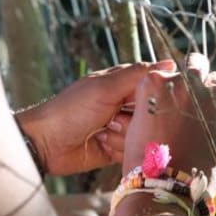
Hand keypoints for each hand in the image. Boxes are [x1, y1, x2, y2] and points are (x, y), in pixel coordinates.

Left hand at [15, 61, 175, 175]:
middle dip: (136, 118)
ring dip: (124, 135)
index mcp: (123, 83)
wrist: (45, 144)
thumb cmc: (71, 109)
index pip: (155, 84)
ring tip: (102, 132)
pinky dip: (120, 150)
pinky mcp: (119, 149)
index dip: (158, 93)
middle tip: (114, 118)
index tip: (151, 100)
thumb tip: (170, 64)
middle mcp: (125, 104)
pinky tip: (102, 145)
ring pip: (145, 134)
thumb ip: (137, 75)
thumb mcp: (105, 87)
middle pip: (153, 113)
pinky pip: (135, 151)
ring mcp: (122, 128)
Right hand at [123, 53, 215, 195]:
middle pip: (197, 64)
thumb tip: (172, 98)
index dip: (171, 81)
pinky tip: (207, 141)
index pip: (169, 68)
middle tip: (193, 91)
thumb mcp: (138, 123)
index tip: (171, 93)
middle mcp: (184, 85)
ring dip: (212, 92)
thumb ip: (158, 102)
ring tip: (204, 114)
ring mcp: (209, 102)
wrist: (163, 188)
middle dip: (196, 73)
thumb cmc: (143, 160)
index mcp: (155, 82)